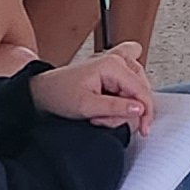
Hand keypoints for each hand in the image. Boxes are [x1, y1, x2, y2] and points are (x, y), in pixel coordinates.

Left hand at [34, 44, 153, 133]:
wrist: (44, 91)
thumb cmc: (59, 94)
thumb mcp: (86, 106)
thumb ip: (115, 108)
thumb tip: (140, 109)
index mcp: (112, 64)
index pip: (142, 90)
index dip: (145, 113)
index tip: (143, 129)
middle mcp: (116, 60)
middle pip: (141, 90)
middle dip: (127, 111)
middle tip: (105, 120)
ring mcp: (115, 62)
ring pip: (138, 87)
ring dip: (123, 106)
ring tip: (101, 113)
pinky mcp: (112, 69)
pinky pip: (132, 77)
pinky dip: (130, 91)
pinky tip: (124, 97)